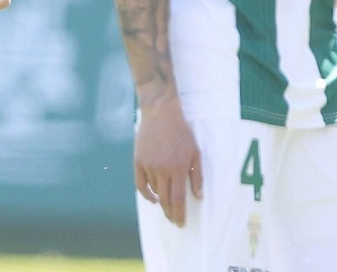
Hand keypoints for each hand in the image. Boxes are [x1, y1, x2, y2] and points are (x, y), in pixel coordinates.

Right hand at [133, 93, 202, 226]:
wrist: (160, 113)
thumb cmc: (181, 132)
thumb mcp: (195, 152)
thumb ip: (197, 176)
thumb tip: (198, 196)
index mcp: (178, 168)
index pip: (178, 198)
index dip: (179, 213)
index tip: (181, 223)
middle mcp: (162, 170)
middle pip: (165, 199)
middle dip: (170, 213)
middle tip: (174, 221)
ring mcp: (148, 166)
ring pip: (154, 191)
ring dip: (161, 201)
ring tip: (167, 207)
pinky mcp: (138, 161)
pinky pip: (141, 184)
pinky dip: (146, 194)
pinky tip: (153, 198)